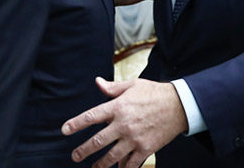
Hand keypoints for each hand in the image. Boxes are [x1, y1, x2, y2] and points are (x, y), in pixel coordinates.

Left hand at [62, 77, 187, 167]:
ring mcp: (134, 139)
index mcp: (118, 107)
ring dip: (99, 164)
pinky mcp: (145, 149)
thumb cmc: (154, 93)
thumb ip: (112, 88)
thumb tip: (97, 82)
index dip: (75, 124)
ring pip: (111, 156)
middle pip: (97, 141)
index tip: (65, 130)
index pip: (91, 117)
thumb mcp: (132, 85)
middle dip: (83, 150)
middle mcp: (123, 124)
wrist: (178, 105)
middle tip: (75, 156)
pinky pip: (130, 163)